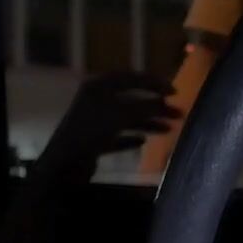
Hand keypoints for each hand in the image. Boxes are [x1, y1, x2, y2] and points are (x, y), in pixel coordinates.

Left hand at [35, 72, 183, 184]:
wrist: (65, 164)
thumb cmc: (92, 131)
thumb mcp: (122, 114)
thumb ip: (146, 106)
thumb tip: (168, 103)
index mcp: (99, 86)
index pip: (131, 78)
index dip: (154, 83)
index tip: (174, 92)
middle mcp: (96, 100)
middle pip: (132, 100)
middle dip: (155, 107)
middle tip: (178, 114)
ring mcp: (94, 122)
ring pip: (127, 119)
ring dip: (148, 122)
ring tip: (168, 130)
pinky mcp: (94, 142)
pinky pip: (117, 137)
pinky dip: (131, 138)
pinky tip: (143, 142)